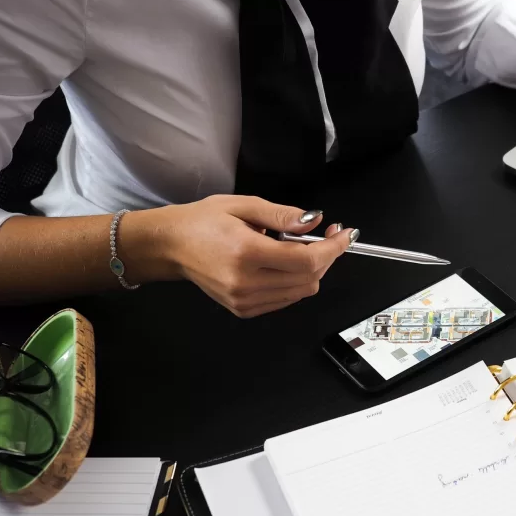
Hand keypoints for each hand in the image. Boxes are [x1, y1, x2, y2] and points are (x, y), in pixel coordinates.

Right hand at [150, 195, 355, 317]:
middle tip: (328, 235)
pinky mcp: (243, 310)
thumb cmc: (204, 221)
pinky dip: (295, 282)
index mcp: (247, 253)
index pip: (307, 260)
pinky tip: (285, 263)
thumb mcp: (243, 205)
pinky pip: (286, 299)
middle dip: (327, 257)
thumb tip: (315, 221)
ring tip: (302, 247)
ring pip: (301, 292)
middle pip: (309, 278)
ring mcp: (245, 301)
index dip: (333, 248)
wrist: (171, 246)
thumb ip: (282, 215)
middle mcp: (247, 283)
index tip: (345, 234)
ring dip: (313, 270)